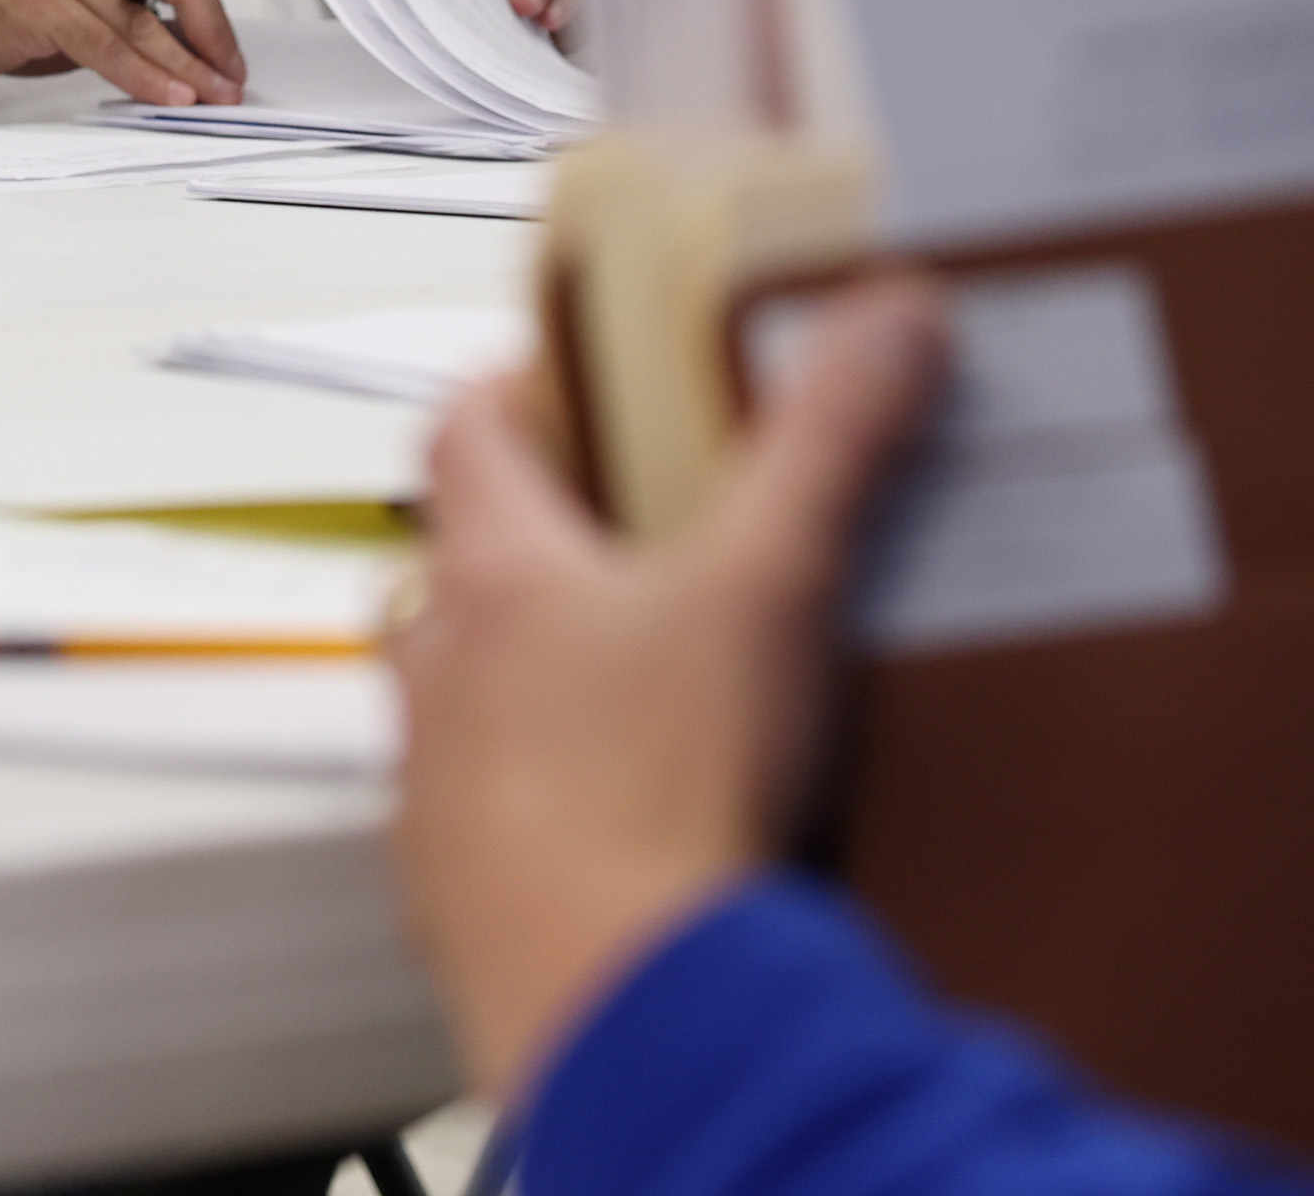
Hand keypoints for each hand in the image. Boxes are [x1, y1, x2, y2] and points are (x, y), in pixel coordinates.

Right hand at [0, 0, 245, 102]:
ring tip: (206, 95)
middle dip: (211, 35)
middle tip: (228, 77)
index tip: (229, 53)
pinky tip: (168, 94)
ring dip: (184, 68)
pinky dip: (144, 76)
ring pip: (142, 22)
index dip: (215, 14)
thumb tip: (198, 43)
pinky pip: (107, 47)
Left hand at [385, 276, 947, 1099]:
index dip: (510, 393)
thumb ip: (828, 444)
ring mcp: (434, 786)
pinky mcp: (455, 892)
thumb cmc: (659, 794)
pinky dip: (527, 812)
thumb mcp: (769, 584)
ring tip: (616, 697)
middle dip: (518, 548)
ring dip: (510, 686)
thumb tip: (879, 323)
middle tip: (611, 545)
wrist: (616, 990)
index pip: (462, 435)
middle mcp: (438, 673)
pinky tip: (608, 831)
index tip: (560, 384)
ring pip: (449, 701)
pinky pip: (471, 826)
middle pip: (446, 568)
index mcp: (495, 577)